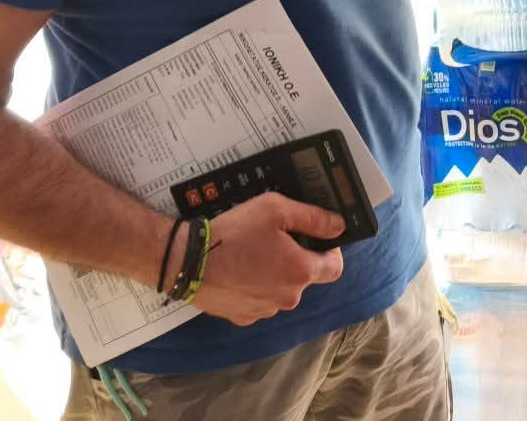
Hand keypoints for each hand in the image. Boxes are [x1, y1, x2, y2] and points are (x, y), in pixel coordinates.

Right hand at [189, 194, 345, 326]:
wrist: (188, 261)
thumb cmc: (232, 233)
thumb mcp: (275, 209)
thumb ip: (313, 217)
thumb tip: (338, 225)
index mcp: (300, 271)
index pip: (335, 267)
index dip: (330, 251)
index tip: (316, 240)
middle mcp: (288, 297)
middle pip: (304, 277)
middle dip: (295, 259)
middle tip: (273, 240)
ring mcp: (265, 310)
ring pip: (280, 290)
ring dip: (274, 274)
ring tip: (251, 254)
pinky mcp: (244, 316)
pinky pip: (258, 300)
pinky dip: (254, 287)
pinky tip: (238, 271)